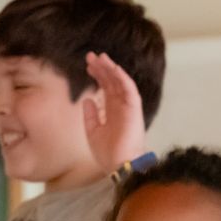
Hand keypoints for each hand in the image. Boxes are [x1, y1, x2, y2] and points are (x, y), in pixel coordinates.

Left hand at [82, 52, 146, 171]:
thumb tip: (86, 100)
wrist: (119, 164)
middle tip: (90, 56)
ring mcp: (128, 105)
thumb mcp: (93, 131)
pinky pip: (129, 89)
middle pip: (111, 81)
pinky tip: (114, 68)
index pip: (105, 87)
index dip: (97, 75)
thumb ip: (90, 115)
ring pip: (119, 81)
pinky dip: (122, 78)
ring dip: (110, 68)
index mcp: (111, 109)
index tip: (87, 66)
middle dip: (102, 68)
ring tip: (100, 58)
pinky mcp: (134, 108)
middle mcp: (120, 105)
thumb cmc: (108, 152)